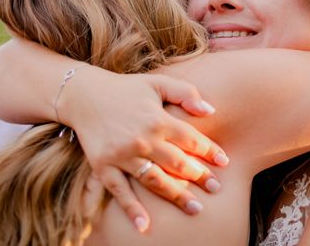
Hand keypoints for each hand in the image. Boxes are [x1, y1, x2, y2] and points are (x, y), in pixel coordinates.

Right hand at [59, 67, 228, 231]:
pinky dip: (132, 209)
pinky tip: (145, 226)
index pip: (190, 139)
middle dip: (199, 177)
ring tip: (196, 209)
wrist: (85, 95)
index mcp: (157, 119)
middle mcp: (142, 139)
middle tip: (216, 189)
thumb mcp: (158, 83)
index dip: (209, 151)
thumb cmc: (127, 89)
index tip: (224, 162)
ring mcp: (122, 155)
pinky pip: (120, 192)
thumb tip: (211, 110)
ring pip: (155, 180)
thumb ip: (186, 93)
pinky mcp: (103, 166)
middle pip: (177, 163)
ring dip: (176, 196)